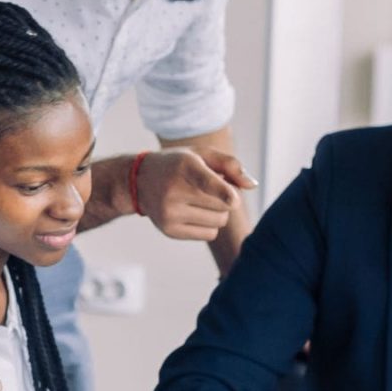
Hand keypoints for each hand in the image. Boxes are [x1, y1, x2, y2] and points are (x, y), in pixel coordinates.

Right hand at [132, 149, 254, 242]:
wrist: (139, 181)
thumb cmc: (178, 165)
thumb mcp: (200, 155)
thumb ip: (229, 164)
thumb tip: (252, 185)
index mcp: (184, 166)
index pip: (207, 184)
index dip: (224, 193)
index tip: (234, 200)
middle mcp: (174, 191)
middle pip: (223, 205)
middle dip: (226, 199)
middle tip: (210, 189)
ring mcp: (169, 213)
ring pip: (218, 222)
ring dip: (218, 212)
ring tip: (200, 200)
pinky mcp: (169, 230)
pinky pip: (209, 235)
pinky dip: (209, 226)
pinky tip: (193, 213)